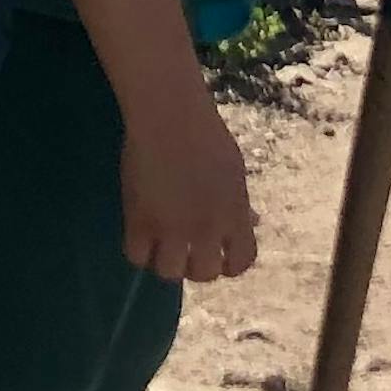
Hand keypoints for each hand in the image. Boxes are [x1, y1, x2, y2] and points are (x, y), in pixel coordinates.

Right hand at [121, 95, 258, 284]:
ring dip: (166, 262)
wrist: (171, 117)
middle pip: (204, 274)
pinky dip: (138, 251)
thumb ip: (240, 204)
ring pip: (170, 272)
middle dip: (195, 266)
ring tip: (159, 245)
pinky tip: (140, 235)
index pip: (241, 262)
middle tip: (184, 251)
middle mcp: (207, 229)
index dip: (229, 266)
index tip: (217, 257)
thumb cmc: (206, 135)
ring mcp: (172, 228)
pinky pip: (137, 256)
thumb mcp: (234, 171)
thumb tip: (253, 222)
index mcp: (235, 216)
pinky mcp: (141, 220)